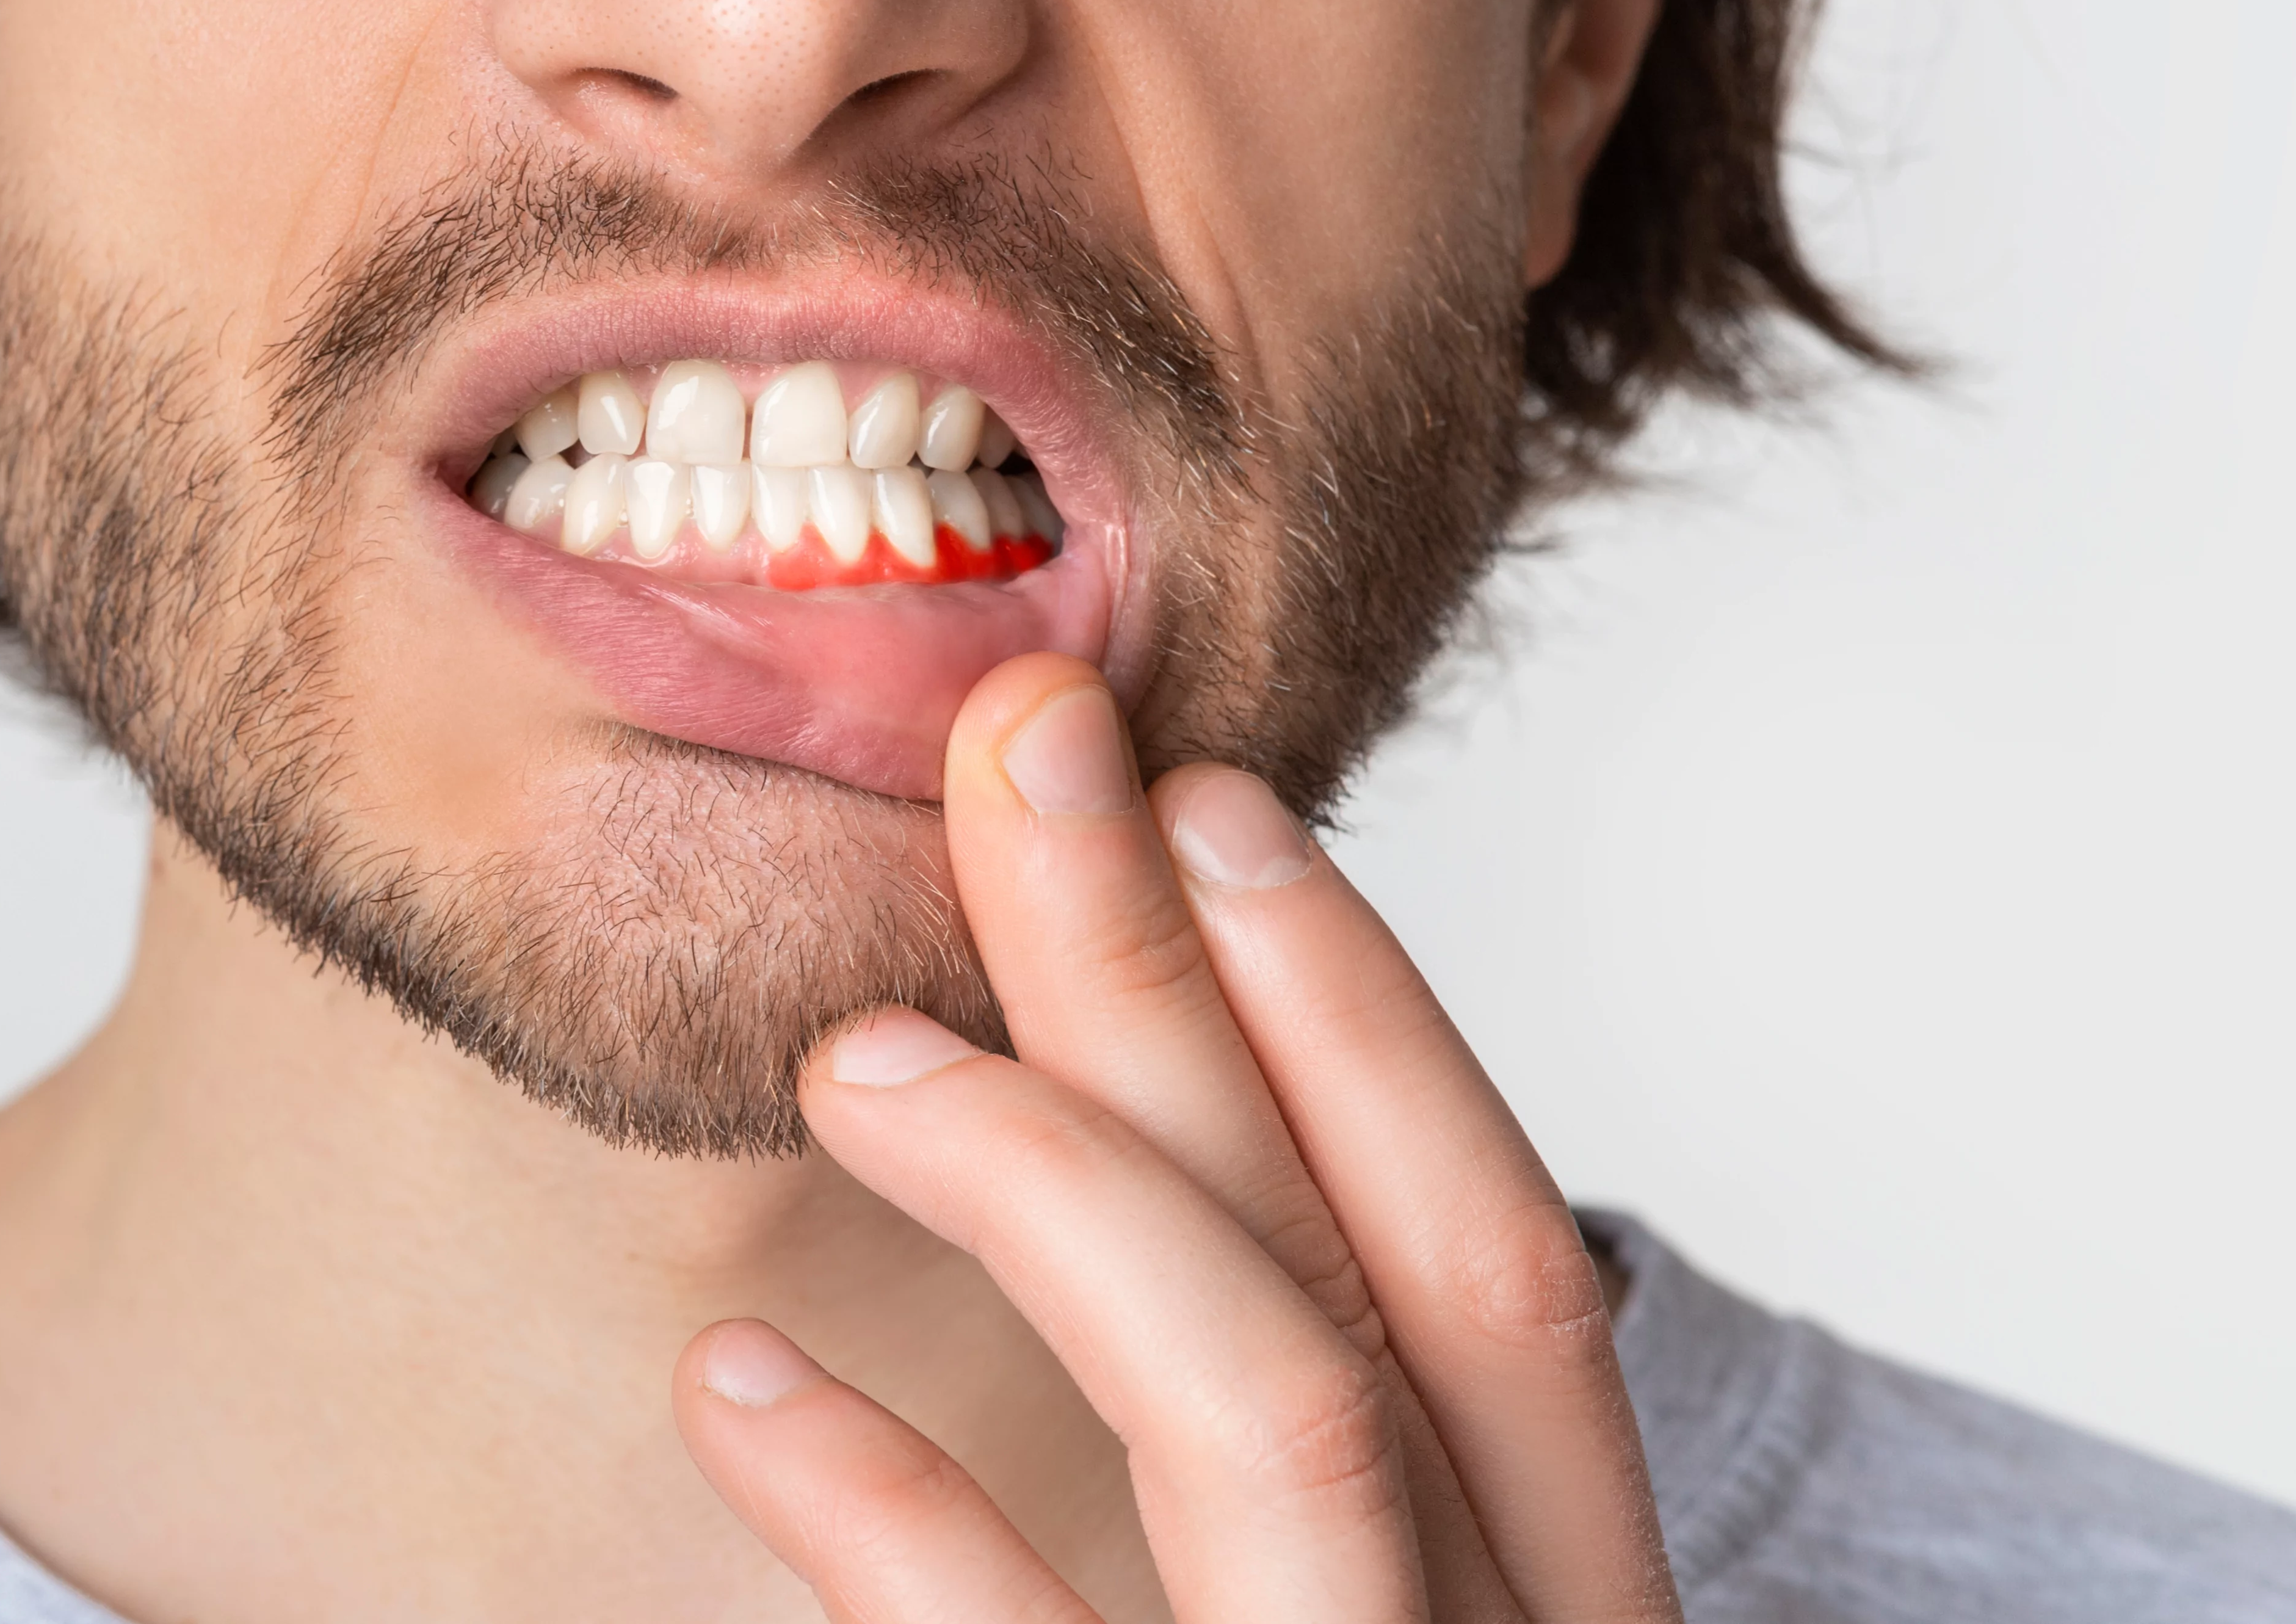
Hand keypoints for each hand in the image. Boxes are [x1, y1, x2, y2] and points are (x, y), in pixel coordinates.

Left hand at [672, 653, 1679, 1623]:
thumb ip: (1305, 1468)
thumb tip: (1129, 1154)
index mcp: (1559, 1603)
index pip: (1508, 1277)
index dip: (1368, 1018)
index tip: (1213, 804)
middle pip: (1377, 1275)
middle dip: (1191, 986)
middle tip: (1021, 756)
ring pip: (1279, 1405)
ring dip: (1063, 1180)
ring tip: (853, 1060)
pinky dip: (879, 1497)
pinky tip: (736, 1380)